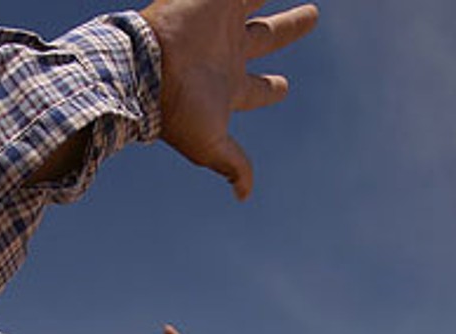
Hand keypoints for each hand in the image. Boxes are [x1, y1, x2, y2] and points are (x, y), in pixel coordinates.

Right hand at [139, 0, 319, 198]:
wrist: (143, 65)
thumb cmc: (174, 108)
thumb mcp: (209, 143)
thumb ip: (233, 165)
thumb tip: (245, 195)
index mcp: (228, 85)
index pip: (257, 88)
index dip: (272, 90)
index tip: (284, 88)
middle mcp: (227, 50)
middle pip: (267, 36)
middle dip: (290, 28)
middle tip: (312, 16)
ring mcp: (222, 20)